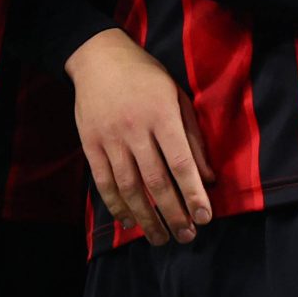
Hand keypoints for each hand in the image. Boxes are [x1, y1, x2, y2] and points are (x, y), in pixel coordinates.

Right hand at [66, 29, 212, 244]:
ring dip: (146, 218)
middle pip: (156, 181)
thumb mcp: (177, 96)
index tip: (205, 217)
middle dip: (174, 213)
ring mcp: (110, 138)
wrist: (99, 58)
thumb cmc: (146, 76)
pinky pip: (103, 181)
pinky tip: (129, 222)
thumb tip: (207, 178)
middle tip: (187, 236)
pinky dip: (116, 205)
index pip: (180, 162)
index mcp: (162, 114)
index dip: (193, 193)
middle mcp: (135, 129)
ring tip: (160, 238)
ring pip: (129, 187)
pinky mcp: (90, 144)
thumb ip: (193, 137)